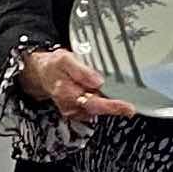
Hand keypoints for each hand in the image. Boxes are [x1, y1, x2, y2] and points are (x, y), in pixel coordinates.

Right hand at [18, 48, 134, 120]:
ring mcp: (73, 110)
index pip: (94, 103)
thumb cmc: (55, 65)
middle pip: (98, 109)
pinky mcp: (77, 112)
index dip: (113, 107)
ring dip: (107, 103)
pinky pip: (93, 109)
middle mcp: (70, 105)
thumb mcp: (65, 59)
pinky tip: (101, 94)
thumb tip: (98, 81)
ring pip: (97, 110)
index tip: (128, 108)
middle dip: (114, 106)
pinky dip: (101, 102)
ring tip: (111, 93)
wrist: (44, 73)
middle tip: (129, 105)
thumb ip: (81, 71)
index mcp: (67, 92)